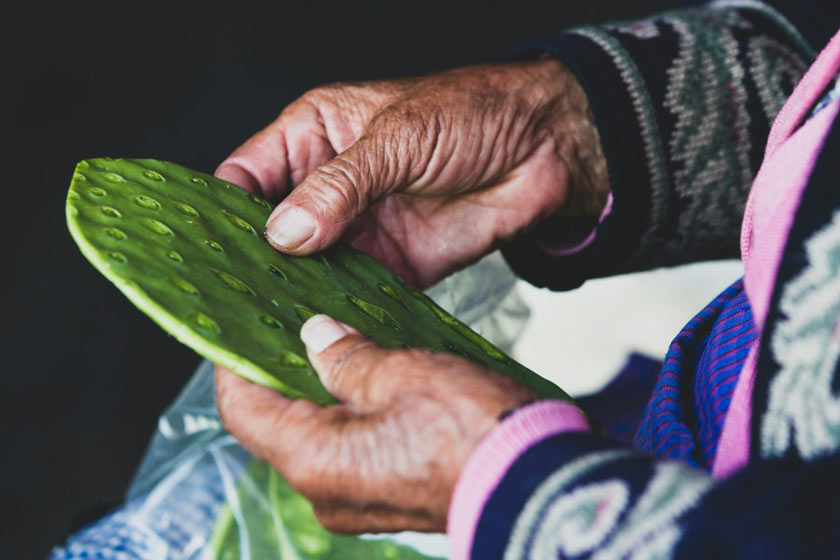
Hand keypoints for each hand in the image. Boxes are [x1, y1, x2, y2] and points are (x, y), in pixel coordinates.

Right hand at [215, 59, 606, 287]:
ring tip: (266, 325)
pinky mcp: (393, 265)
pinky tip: (320, 332)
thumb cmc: (471, 114)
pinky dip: (337, 313)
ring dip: (292, 296)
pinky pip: (353, 294)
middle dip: (253, 264)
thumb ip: (339, 187)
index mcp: (314, 136)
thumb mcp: (397, 138)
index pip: (246, 177)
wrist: (545, 151)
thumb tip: (284, 234)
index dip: (222, 212)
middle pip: (271, 233)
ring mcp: (359, 229)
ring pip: (308, 270)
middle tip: (231, 300)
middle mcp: (328, 187)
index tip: (203, 250)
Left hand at [215, 314, 535, 532]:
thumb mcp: (402, 374)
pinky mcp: (387, 499)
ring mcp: (356, 501)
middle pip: (278, 423)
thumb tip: (315, 338)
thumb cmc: (475, 434)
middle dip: (282, 372)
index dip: (235, 361)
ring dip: (321, 391)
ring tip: (337, 342)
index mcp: (315, 460)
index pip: (243, 408)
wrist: (539, 485)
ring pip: (316, 436)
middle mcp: (326, 491)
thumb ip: (347, 356)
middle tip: (295, 324)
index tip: (242, 324)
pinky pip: (349, 451)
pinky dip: (349, 414)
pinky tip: (370, 377)